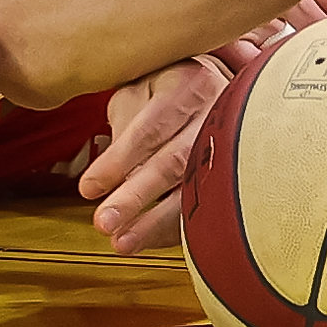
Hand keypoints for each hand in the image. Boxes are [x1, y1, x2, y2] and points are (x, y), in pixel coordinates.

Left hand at [81, 55, 234, 250]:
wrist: (218, 84)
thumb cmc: (169, 89)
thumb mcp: (141, 88)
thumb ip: (125, 124)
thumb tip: (108, 174)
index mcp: (189, 84)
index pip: (152, 128)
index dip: (119, 161)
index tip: (88, 188)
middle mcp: (216, 113)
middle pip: (176, 161)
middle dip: (137, 196)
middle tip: (104, 223)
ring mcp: (234, 145)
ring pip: (196, 190)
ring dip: (156, 222)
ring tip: (122, 242)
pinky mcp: (237, 172)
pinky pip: (208, 207)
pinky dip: (174, 228)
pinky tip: (147, 239)